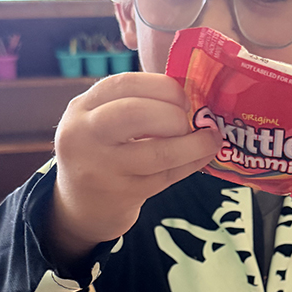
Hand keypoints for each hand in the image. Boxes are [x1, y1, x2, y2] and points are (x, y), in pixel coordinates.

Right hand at [48, 73, 221, 263]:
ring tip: (209, 139)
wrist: (82, 206)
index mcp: (82, 107)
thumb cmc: (104, 151)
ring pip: (158, 153)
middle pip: (134, 113)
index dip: (162, 86)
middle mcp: (84, 135)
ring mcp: (101, 169)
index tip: (182, 97)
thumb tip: (193, 92)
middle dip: (173, 115)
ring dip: (194, 144)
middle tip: (188, 121)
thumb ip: (136, 102)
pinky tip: (202, 156)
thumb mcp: (102, 120)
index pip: (124, 84)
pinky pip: (166, 176)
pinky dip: (192, 163)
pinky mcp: (122, 195)